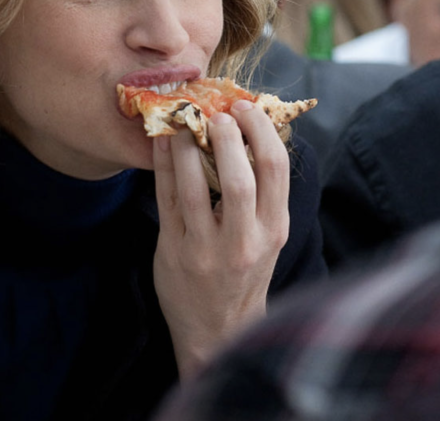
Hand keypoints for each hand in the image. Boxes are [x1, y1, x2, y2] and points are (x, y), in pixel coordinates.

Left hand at [152, 99, 289, 379]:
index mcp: (275, 230)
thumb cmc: (243, 274)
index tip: (246, 108)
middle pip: (240, 177)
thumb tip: (250, 134)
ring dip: (188, 146)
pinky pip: (166, 198)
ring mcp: (207, 248)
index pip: (277, 170)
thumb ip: (262, 196)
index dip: (262, 132)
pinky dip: (164, 165)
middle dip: (228, 136)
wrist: (217, 331)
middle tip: (216, 112)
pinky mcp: (174, 250)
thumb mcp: (266, 238)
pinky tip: (162, 143)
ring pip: (195, 186)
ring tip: (184, 122)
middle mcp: (245, 240)